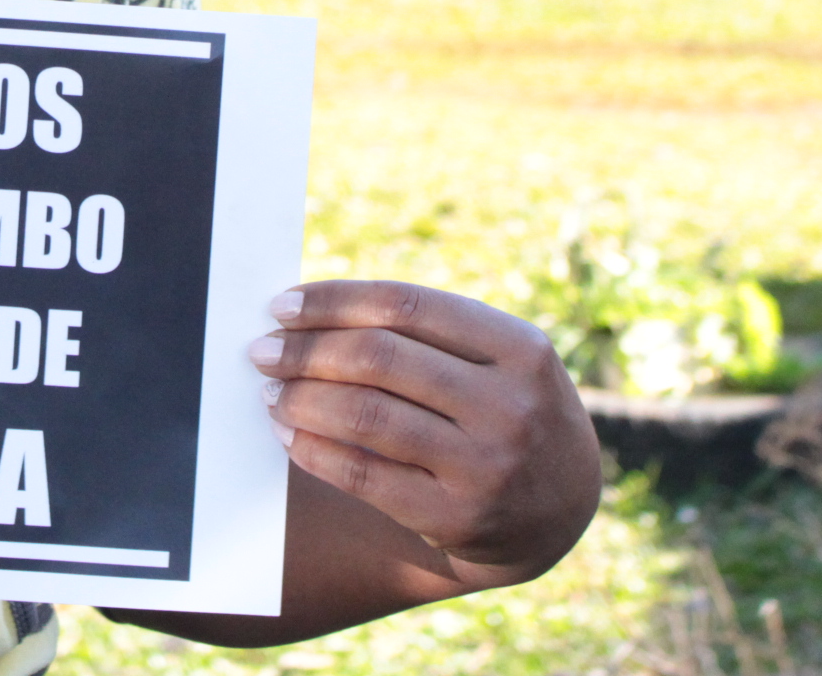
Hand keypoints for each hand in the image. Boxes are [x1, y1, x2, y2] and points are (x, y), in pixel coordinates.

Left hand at [250, 280, 599, 586]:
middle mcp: (509, 406)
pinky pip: (364, 475)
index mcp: (521, 348)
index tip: (282, 306)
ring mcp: (485, 467)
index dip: (334, 302)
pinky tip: (290, 434)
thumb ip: (427, 333)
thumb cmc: (503, 408)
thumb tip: (311, 314)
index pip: (407, 306)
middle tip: (262, 350)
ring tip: (271, 391)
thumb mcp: (498, 360)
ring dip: (302, 399)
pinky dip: (315, 450)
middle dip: (306, 351)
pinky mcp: (456, 519)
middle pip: (380, 359)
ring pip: (366, 417)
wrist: (559, 508)